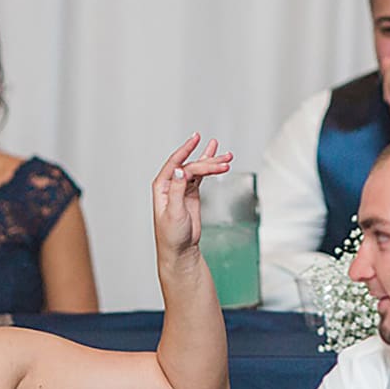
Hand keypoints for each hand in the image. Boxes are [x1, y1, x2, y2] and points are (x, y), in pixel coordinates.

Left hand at [152, 133, 232, 261]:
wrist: (180, 250)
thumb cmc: (171, 235)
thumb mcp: (174, 212)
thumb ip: (177, 189)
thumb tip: (180, 170)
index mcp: (162, 186)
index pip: (175, 163)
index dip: (186, 149)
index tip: (196, 139)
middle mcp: (171, 184)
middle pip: (190, 166)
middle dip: (207, 162)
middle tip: (224, 161)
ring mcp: (182, 188)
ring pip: (198, 170)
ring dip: (212, 163)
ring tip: (227, 157)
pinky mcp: (191, 193)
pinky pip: (201, 176)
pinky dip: (211, 170)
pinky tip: (219, 162)